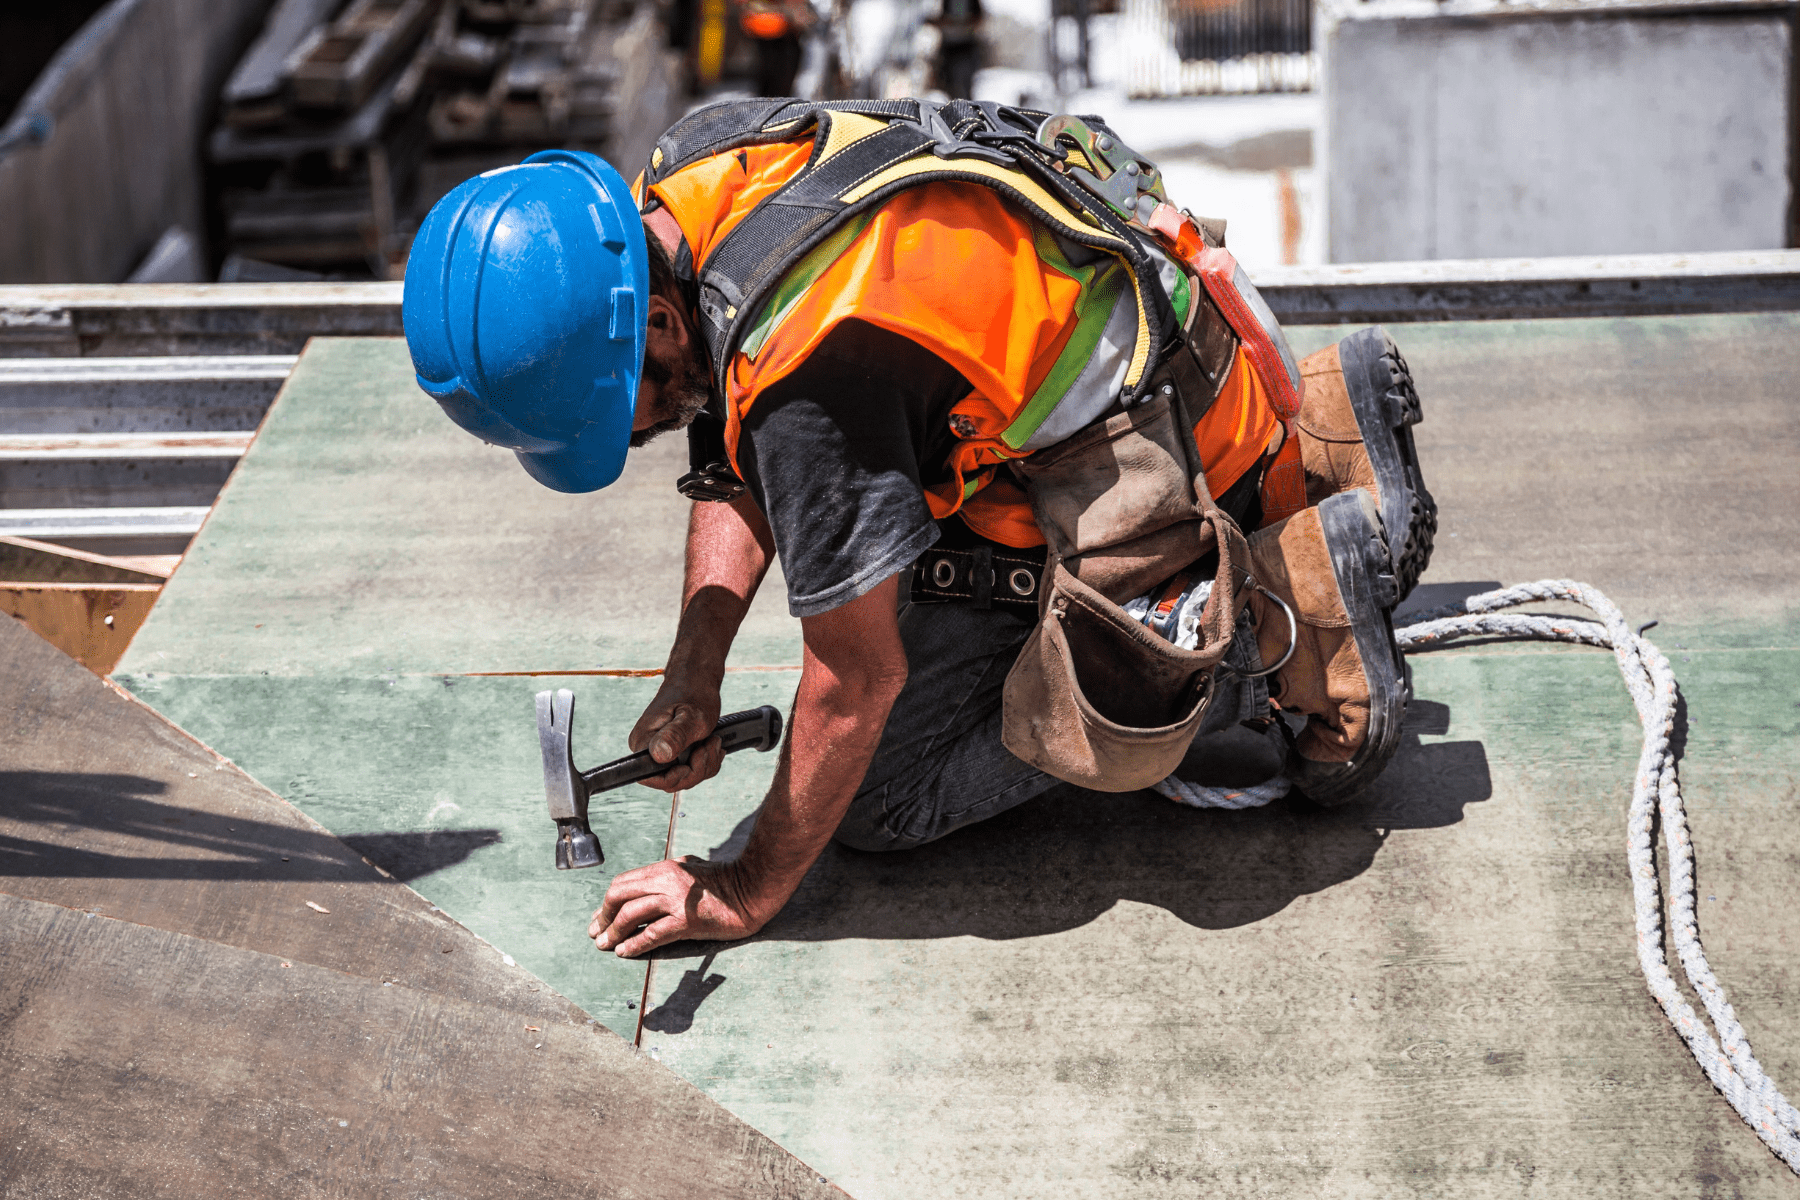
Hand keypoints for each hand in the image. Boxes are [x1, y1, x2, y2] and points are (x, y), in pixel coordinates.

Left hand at [588, 856, 761, 956]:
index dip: (606, 902)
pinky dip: (634, 945)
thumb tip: (644, 888)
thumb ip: (667, 875)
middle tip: (597, 932)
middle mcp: (666, 881)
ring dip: (613, 933)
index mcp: (665, 868)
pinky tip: (625, 952)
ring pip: (630, 915)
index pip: (623, 883)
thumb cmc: (724, 881)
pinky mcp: (686, 920)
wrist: (751, 891)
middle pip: (619, 896)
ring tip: (605, 945)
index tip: (599, 917)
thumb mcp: (690, 868)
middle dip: (603, 916)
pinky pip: (652, 934)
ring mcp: (675, 900)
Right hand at [629, 677, 722, 791]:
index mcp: (643, 742)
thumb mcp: (692, 716)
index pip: (652, 779)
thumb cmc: (694, 692)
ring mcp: (659, 752)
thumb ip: (676, 736)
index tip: (696, 756)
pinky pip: (690, 771)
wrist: (697, 679)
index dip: (678, 777)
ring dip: (705, 764)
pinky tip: (712, 744)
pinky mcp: (672, 753)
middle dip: (698, 769)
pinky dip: (706, 761)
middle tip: (712, 743)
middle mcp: (646, 750)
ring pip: (684, 778)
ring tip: (714, 740)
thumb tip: (659, 754)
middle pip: (671, 782)